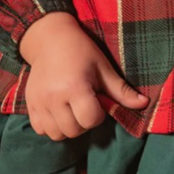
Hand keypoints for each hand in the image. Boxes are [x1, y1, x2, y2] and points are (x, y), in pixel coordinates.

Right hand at [18, 12, 149, 140]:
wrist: (49, 39)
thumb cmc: (81, 51)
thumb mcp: (103, 68)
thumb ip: (121, 90)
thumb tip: (144, 104)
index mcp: (75, 87)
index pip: (90, 120)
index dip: (98, 114)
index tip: (97, 99)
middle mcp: (54, 98)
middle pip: (73, 130)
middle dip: (84, 122)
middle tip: (85, 105)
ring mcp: (39, 102)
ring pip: (56, 134)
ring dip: (67, 127)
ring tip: (72, 109)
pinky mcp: (29, 104)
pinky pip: (40, 129)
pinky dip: (51, 126)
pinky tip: (58, 111)